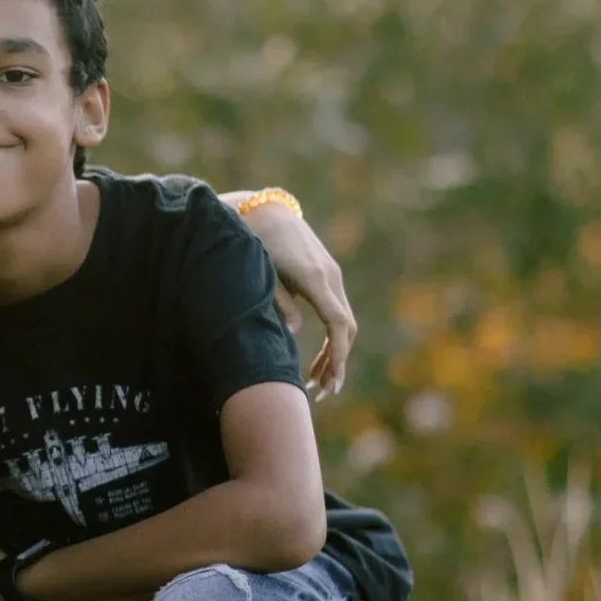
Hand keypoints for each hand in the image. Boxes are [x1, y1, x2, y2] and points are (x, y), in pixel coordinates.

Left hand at [233, 197, 356, 397]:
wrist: (264, 209)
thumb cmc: (254, 241)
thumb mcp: (260, 274)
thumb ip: (278, 304)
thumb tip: (295, 333)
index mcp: (314, 278)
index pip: (337, 323)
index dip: (338, 354)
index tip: (332, 380)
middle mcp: (329, 275)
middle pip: (346, 326)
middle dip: (337, 361)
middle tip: (322, 391)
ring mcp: (330, 273)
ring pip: (343, 320)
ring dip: (335, 352)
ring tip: (317, 381)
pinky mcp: (325, 273)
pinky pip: (335, 310)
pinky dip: (332, 336)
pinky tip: (318, 357)